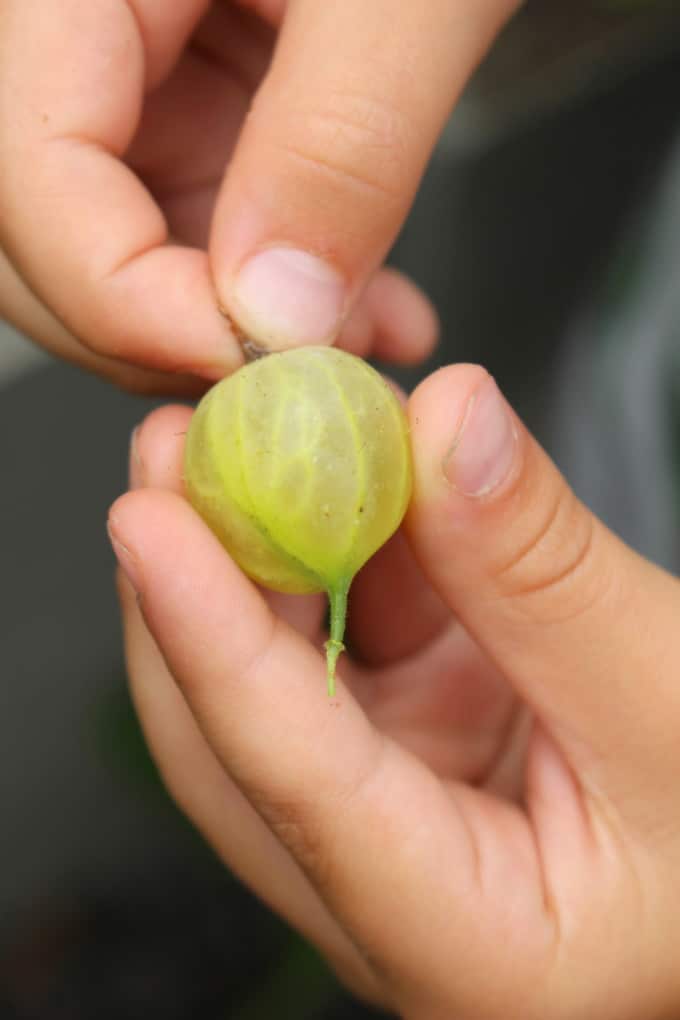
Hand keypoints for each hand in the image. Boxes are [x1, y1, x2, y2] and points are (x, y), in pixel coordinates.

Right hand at [0, 0, 516, 391]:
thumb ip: (340, 139)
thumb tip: (278, 311)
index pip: (28, 175)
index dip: (128, 301)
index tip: (256, 363)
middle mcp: (72, 32)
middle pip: (43, 244)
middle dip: (172, 337)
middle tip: (302, 375)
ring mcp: (129, 82)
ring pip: (118, 262)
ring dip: (236, 335)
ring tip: (361, 344)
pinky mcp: (190, 114)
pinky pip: (193, 238)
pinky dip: (273, 299)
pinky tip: (362, 310)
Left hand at [108, 364, 679, 1018]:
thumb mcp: (672, 696)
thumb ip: (545, 570)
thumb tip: (447, 423)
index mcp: (465, 944)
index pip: (298, 784)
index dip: (213, 640)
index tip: (148, 519)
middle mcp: (394, 889)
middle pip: (240, 740)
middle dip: (197, 585)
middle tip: (172, 452)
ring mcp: (393, 811)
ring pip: (279, 680)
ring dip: (255, 553)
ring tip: (240, 435)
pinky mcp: (409, 745)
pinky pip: (338, 641)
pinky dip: (329, 552)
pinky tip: (328, 475)